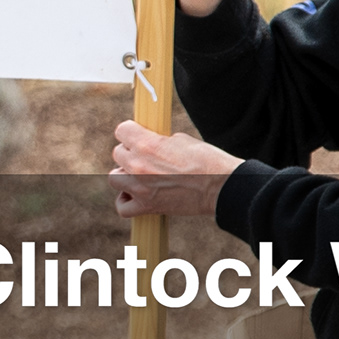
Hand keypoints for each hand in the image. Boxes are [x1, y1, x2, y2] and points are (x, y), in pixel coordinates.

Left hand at [111, 120, 239, 218]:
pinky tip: (135, 195)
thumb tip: (151, 143)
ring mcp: (140, 187)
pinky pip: (122, 207)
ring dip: (125, 175)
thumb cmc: (208, 161)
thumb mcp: (183, 140)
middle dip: (130, 153)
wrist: (223, 187)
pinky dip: (126, 201)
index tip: (138, 136)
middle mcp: (138, 165)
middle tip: (146, 157)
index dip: (131, 132)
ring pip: (114, 178)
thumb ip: (160, 141)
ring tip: (140, 176)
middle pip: (118, 153)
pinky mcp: (147, 206)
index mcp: (148, 144)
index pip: (122, 130)